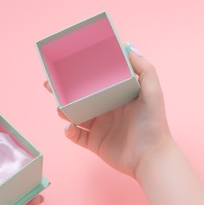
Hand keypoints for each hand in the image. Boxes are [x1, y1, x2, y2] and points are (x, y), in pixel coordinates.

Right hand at [44, 45, 171, 178]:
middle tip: (50, 85)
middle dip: (64, 92)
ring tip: (59, 108)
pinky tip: (69, 127)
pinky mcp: (94, 143)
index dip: (81, 75)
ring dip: (63, 111)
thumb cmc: (153, 123)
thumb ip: (144, 69)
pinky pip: (76, 136)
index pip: (95, 82)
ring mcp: (99, 127)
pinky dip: (69, 131)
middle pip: (80, 98)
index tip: (68, 67)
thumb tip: (129, 48)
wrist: (150, 157)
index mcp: (116, 96)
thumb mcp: (152, 91)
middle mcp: (106, 110)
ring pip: (75, 116)